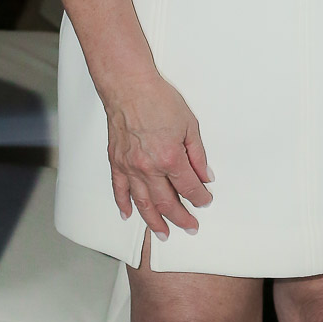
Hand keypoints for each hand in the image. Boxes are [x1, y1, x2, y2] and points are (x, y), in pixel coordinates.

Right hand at [104, 72, 212, 237]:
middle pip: (167, 202)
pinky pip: (119, 190)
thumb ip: (198, 154)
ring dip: (154, 221)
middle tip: (190, 227)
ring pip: (143, 204)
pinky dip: (124, 205)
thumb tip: (206, 175)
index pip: (189, 187)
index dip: (200, 198)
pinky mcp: (116, 163)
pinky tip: (129, 215)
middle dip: (181, 218)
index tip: (205, 202)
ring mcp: (130, 168)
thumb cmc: (160, 100)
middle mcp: (149, 168)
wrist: (130, 87)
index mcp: (170, 158)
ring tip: (163, 234)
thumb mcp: (190, 124)